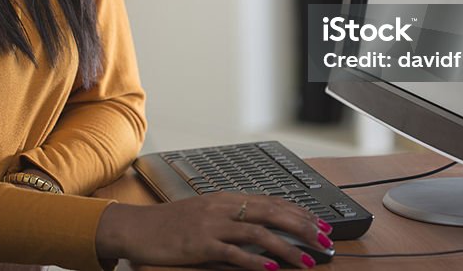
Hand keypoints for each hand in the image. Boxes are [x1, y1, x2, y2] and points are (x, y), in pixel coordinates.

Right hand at [95, 193, 333, 269]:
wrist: (137, 228)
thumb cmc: (170, 224)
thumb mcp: (205, 213)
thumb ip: (232, 218)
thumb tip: (263, 229)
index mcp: (226, 198)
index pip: (271, 201)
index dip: (299, 212)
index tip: (320, 224)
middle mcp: (222, 207)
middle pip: (272, 212)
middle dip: (303, 227)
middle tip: (325, 240)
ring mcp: (212, 225)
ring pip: (259, 232)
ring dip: (287, 246)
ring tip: (308, 259)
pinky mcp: (201, 244)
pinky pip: (234, 252)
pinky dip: (256, 260)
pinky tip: (273, 268)